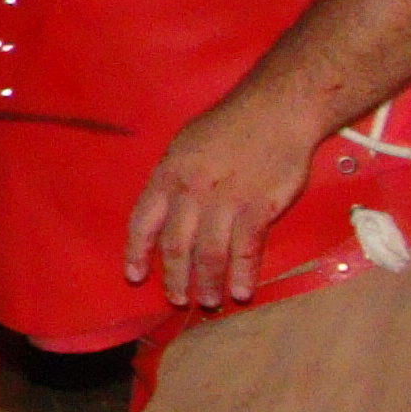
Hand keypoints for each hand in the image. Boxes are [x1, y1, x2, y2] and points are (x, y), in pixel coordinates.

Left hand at [125, 85, 321, 310]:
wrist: (276, 111)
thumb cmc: (230, 125)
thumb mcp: (185, 145)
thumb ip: (174, 178)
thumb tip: (165, 210)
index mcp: (168, 175)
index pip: (143, 221)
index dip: (137, 251)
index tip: (134, 275)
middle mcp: (191, 192)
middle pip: (175, 245)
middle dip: (174, 277)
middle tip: (178, 299)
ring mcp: (225, 201)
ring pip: (209, 253)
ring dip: (207, 282)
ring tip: (209, 301)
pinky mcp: (259, 207)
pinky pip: (246, 249)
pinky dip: (242, 273)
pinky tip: (241, 291)